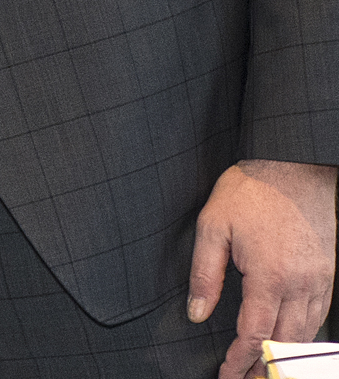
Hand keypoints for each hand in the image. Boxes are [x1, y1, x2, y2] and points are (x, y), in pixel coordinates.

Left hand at [188, 157, 336, 378]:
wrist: (295, 165)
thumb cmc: (251, 191)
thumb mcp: (213, 224)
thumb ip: (205, 272)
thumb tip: (197, 313)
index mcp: (268, 277)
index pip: (254, 335)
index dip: (239, 361)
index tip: (226, 376)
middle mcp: (299, 286)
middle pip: (285, 343)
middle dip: (265, 368)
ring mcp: (319, 281)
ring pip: (306, 334)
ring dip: (288, 356)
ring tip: (269, 372)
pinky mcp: (329, 273)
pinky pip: (320, 315)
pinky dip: (306, 336)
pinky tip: (293, 341)